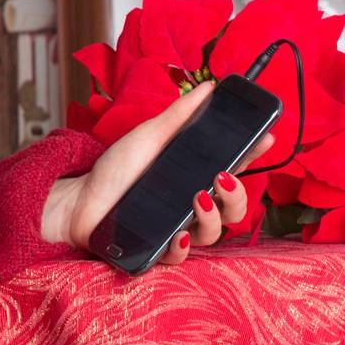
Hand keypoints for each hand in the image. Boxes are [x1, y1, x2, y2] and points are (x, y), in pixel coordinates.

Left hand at [41, 79, 277, 266]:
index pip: (234, 167)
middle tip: (222, 176)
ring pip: (212, 234)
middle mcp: (190, 204)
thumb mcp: (148, 137)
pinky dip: (181, 246)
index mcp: (192, 175)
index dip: (253, 155)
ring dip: (212, 218)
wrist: (78, 199)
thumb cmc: (115, 170)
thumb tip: (208, 88)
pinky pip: (179, 256)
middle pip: (234, 209)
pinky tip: (176, 234)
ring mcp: (176, 227)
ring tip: (198, 198)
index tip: (266, 136)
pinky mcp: (156, 249)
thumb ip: (178, 116)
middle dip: (237, 195)